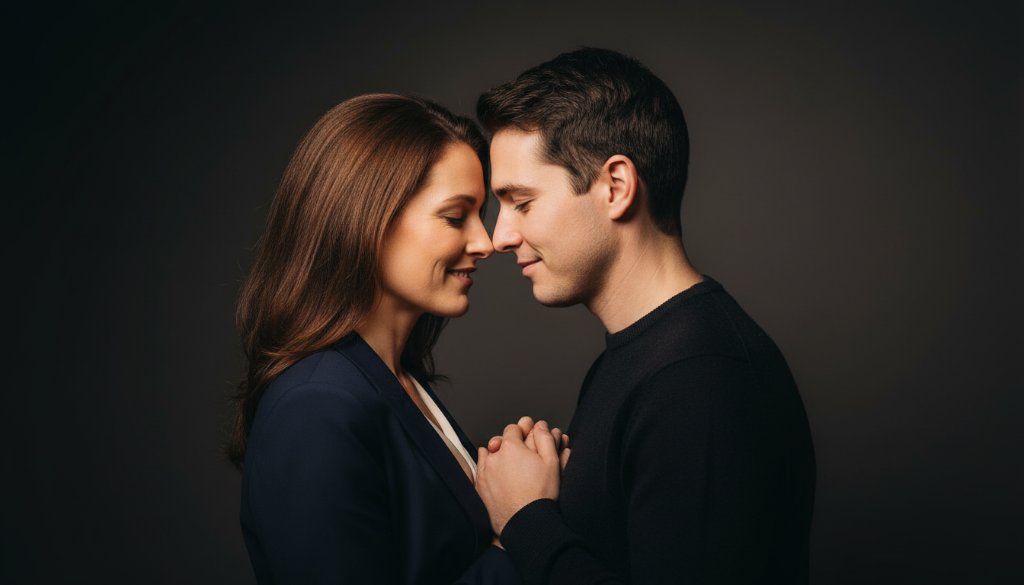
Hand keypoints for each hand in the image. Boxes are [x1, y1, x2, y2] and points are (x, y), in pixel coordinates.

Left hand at [476, 420, 561, 534]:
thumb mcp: (552, 462)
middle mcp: (494, 456)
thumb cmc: (540, 495)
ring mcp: (485, 472)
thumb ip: (545, 438)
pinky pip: (481, 469)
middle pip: (501, 441)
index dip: (523, 431)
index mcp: (512, 447)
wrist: (526, 523)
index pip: (514, 429)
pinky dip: (488, 468)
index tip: (528, 438)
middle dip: (511, 444)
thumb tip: (540, 425)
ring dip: (498, 455)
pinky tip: (500, 475)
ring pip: (489, 454)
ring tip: (512, 466)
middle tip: (523, 453)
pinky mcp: (480, 487)